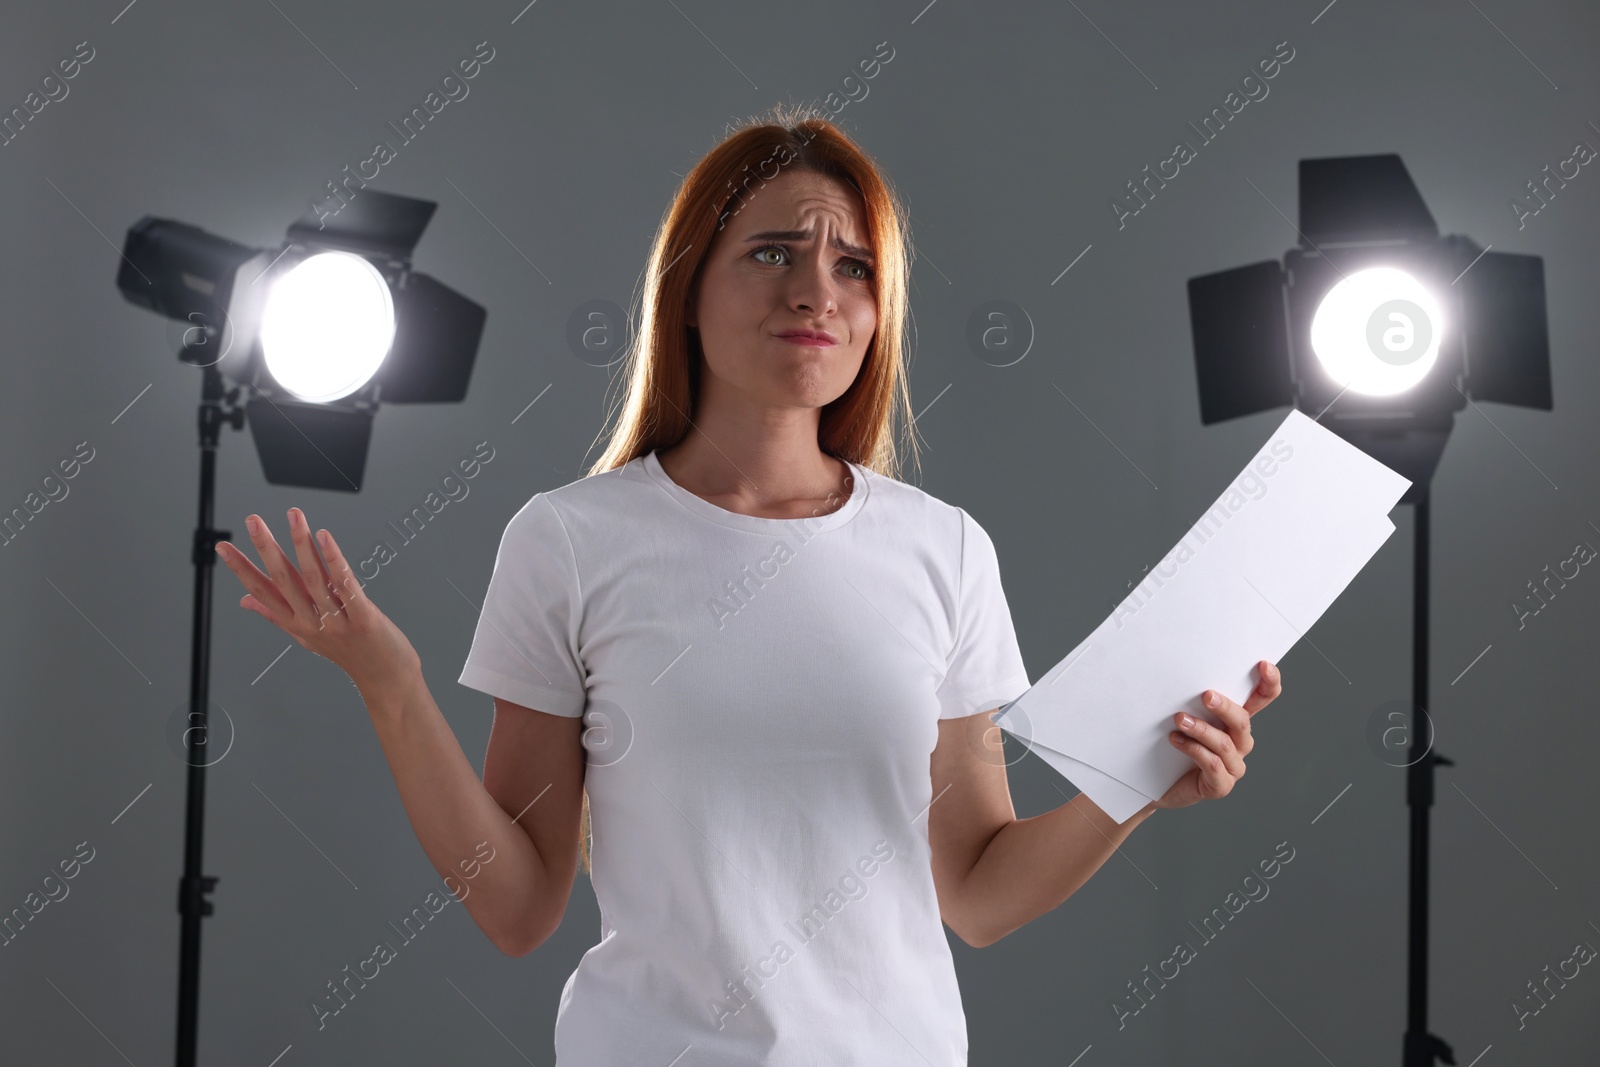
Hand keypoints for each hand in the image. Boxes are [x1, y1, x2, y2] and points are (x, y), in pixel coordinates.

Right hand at [215, 507, 420, 696]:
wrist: (385, 678)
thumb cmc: (349, 652)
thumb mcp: (307, 636)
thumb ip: (276, 615)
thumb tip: (245, 601)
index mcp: (295, 623)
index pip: (261, 591)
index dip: (241, 568)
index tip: (223, 547)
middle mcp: (311, 622)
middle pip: (283, 580)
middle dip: (266, 547)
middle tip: (253, 521)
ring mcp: (337, 621)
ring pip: (314, 577)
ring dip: (302, 543)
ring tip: (293, 516)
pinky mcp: (363, 618)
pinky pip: (346, 585)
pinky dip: (334, 560)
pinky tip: (325, 538)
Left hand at [1154, 660, 1281, 810]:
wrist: (1155, 784)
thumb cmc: (1171, 745)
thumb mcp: (1183, 717)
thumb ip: (1191, 700)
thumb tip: (1182, 673)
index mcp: (1235, 722)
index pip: (1262, 700)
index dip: (1269, 683)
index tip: (1263, 665)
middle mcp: (1239, 743)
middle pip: (1243, 721)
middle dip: (1225, 707)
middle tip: (1206, 695)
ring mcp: (1232, 766)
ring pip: (1225, 744)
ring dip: (1202, 729)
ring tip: (1180, 719)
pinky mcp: (1220, 785)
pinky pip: (1212, 764)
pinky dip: (1194, 749)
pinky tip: (1176, 740)